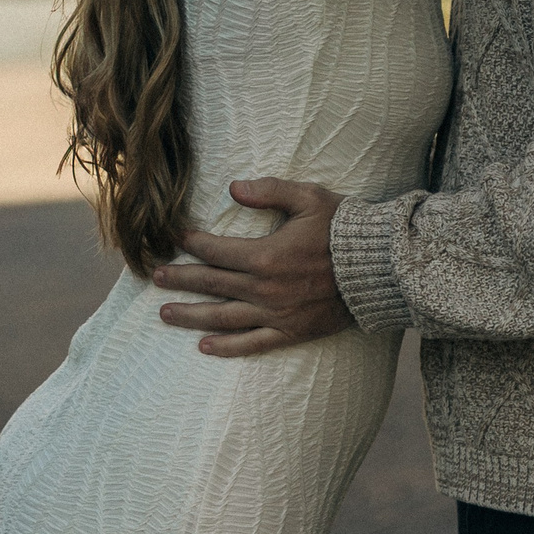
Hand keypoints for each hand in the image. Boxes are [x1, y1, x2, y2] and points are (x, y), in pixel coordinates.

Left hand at [153, 179, 352, 357]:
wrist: (379, 268)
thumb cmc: (343, 228)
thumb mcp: (309, 197)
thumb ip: (269, 189)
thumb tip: (232, 187)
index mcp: (265, 255)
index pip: (215, 250)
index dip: (191, 242)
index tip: (173, 237)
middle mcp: (265, 289)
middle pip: (211, 284)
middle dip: (180, 279)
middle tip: (154, 277)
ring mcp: (276, 314)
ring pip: (223, 318)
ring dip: (191, 316)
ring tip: (165, 314)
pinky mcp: (291, 332)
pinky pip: (253, 344)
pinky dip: (227, 347)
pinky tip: (205, 347)